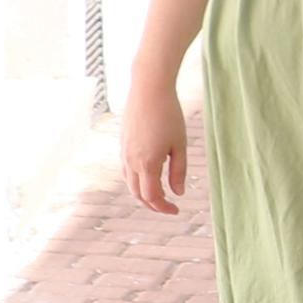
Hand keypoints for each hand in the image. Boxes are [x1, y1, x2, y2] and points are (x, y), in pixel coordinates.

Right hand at [120, 82, 187, 216]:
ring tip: (159, 195)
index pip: (152, 196)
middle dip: (152, 203)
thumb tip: (179, 193)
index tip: (176, 211)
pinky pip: (125, 170)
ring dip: (142, 193)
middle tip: (169, 207)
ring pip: (129, 183)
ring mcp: (123, 153)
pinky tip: (147, 178)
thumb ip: (178, 171)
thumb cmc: (169, 116)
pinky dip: (135, 180)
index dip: (163, 207)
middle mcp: (131, 161)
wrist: (148, 91)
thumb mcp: (180, 145)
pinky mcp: (122, 145)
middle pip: (138, 193)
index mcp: (147, 164)